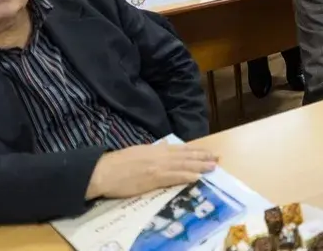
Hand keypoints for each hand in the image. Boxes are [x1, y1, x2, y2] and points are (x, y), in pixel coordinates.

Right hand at [85, 144, 217, 200]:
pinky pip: (173, 177)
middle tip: (218, 158)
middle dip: (203, 157)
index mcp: (157, 150)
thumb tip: (166, 144)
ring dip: (200, 166)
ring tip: (213, 167)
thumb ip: (155, 149)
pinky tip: (196, 178)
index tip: (208, 152)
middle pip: (186, 156)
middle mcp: (160, 156)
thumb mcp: (139, 150)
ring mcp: (158, 166)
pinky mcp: (153, 178)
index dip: (196, 151)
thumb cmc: (118, 163)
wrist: (104, 171)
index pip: (181, 150)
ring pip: (184, 166)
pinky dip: (186, 176)